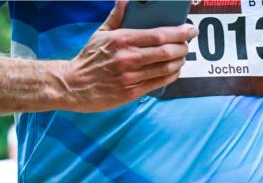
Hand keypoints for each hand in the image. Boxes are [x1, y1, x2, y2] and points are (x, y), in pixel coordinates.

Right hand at [55, 0, 196, 111]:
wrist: (72, 85)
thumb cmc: (88, 59)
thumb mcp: (100, 34)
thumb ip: (116, 16)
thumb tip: (125, 0)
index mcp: (122, 40)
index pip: (160, 35)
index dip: (180, 32)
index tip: (191, 30)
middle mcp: (128, 59)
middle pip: (167, 52)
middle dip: (183, 47)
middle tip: (187, 44)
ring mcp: (130, 77)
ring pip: (166, 69)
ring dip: (179, 62)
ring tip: (181, 57)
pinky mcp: (130, 93)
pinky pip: (158, 84)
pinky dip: (170, 76)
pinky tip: (173, 71)